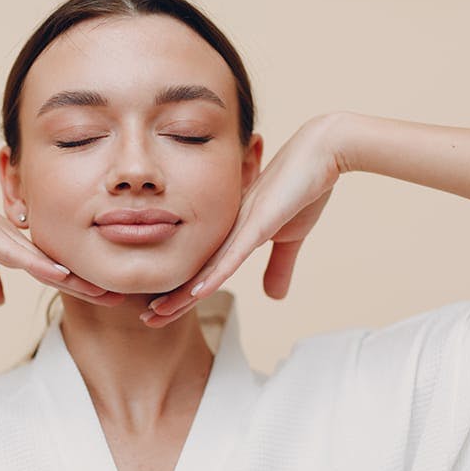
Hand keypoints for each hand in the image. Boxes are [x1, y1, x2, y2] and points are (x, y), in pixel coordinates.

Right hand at [0, 156, 123, 306]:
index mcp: (7, 239)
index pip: (48, 265)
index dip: (75, 281)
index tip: (102, 296)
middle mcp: (9, 233)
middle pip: (54, 262)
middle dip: (85, 281)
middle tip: (118, 297)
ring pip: (42, 258)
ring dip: (72, 277)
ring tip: (101, 292)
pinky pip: (12, 251)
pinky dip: (37, 265)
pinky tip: (59, 275)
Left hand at [142, 114, 342, 326]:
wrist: (323, 152)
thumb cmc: (304, 188)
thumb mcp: (291, 237)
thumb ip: (279, 266)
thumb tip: (273, 297)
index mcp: (233, 233)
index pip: (204, 269)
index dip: (183, 292)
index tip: (162, 312)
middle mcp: (228, 229)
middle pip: (195, 271)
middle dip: (171, 297)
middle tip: (147, 319)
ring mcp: (240, 225)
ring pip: (206, 267)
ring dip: (182, 293)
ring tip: (157, 313)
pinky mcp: (258, 222)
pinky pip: (232, 255)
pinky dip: (214, 276)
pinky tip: (196, 293)